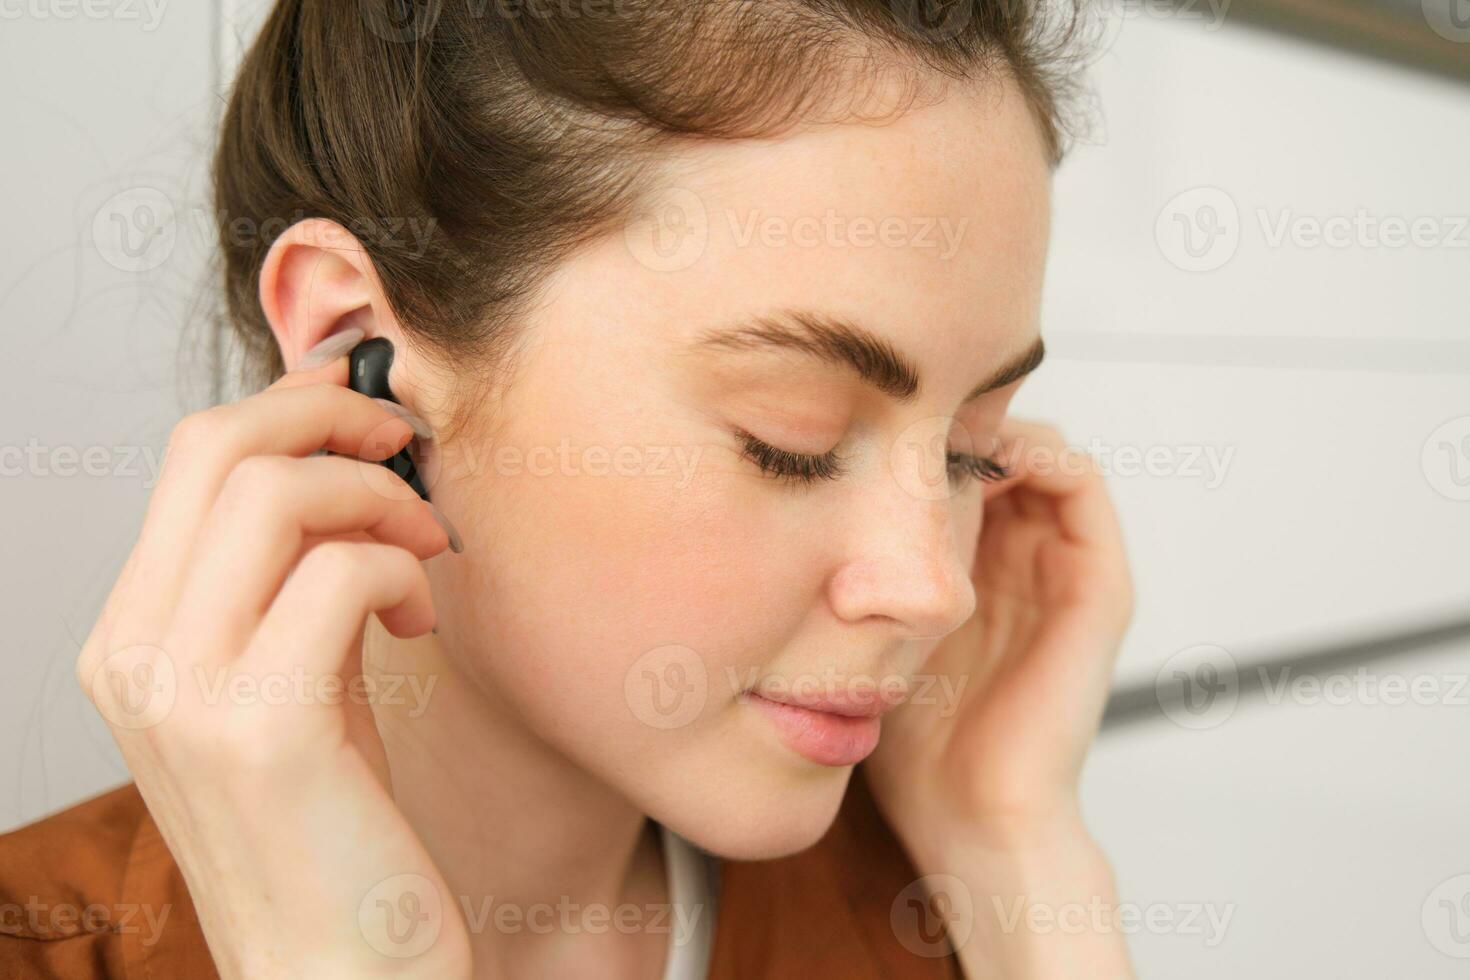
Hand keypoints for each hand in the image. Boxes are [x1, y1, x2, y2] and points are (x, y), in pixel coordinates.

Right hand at [75, 332, 470, 978]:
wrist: (336, 971)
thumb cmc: (331, 826)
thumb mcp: (288, 681)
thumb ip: (289, 580)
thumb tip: (344, 460)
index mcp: (132, 638)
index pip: (192, 456)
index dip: (293, 405)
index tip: (369, 414)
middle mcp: (135, 657)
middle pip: (218, 447)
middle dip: (332, 414)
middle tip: (405, 447)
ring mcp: (187, 695)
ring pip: (275, 493)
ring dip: (378, 495)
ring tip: (424, 548)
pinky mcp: (263, 732)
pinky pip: (342, 575)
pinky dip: (402, 569)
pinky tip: (422, 622)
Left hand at [866, 418, 1134, 858]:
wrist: (968, 812)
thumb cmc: (911, 738)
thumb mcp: (868, 627)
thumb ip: (860, 565)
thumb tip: (809, 489)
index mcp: (976, 569)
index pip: (958, 465)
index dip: (921, 430)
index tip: (870, 420)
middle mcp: (1023, 559)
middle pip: (999, 448)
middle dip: (953, 418)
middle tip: (903, 408)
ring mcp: (1064, 568)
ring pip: (1039, 450)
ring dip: (992, 425)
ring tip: (938, 425)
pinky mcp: (1099, 584)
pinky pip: (1081, 482)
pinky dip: (1036, 449)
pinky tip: (978, 455)